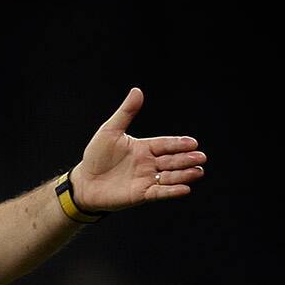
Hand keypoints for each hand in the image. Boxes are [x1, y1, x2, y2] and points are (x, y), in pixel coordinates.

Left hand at [71, 88, 204, 211]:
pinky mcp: (141, 194)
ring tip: (198, 171)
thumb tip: (137, 90)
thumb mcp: (110, 131)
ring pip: (170, 176)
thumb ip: (126, 113)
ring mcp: (146, 179)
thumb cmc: (95, 156)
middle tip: (201, 157)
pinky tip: (185, 188)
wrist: (84, 182)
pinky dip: (172, 191)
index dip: (179, 144)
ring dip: (184, 174)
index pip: (165, 144)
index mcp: (144, 148)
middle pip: (172, 160)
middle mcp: (148, 164)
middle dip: (186, 159)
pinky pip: (160, 192)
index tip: (193, 143)